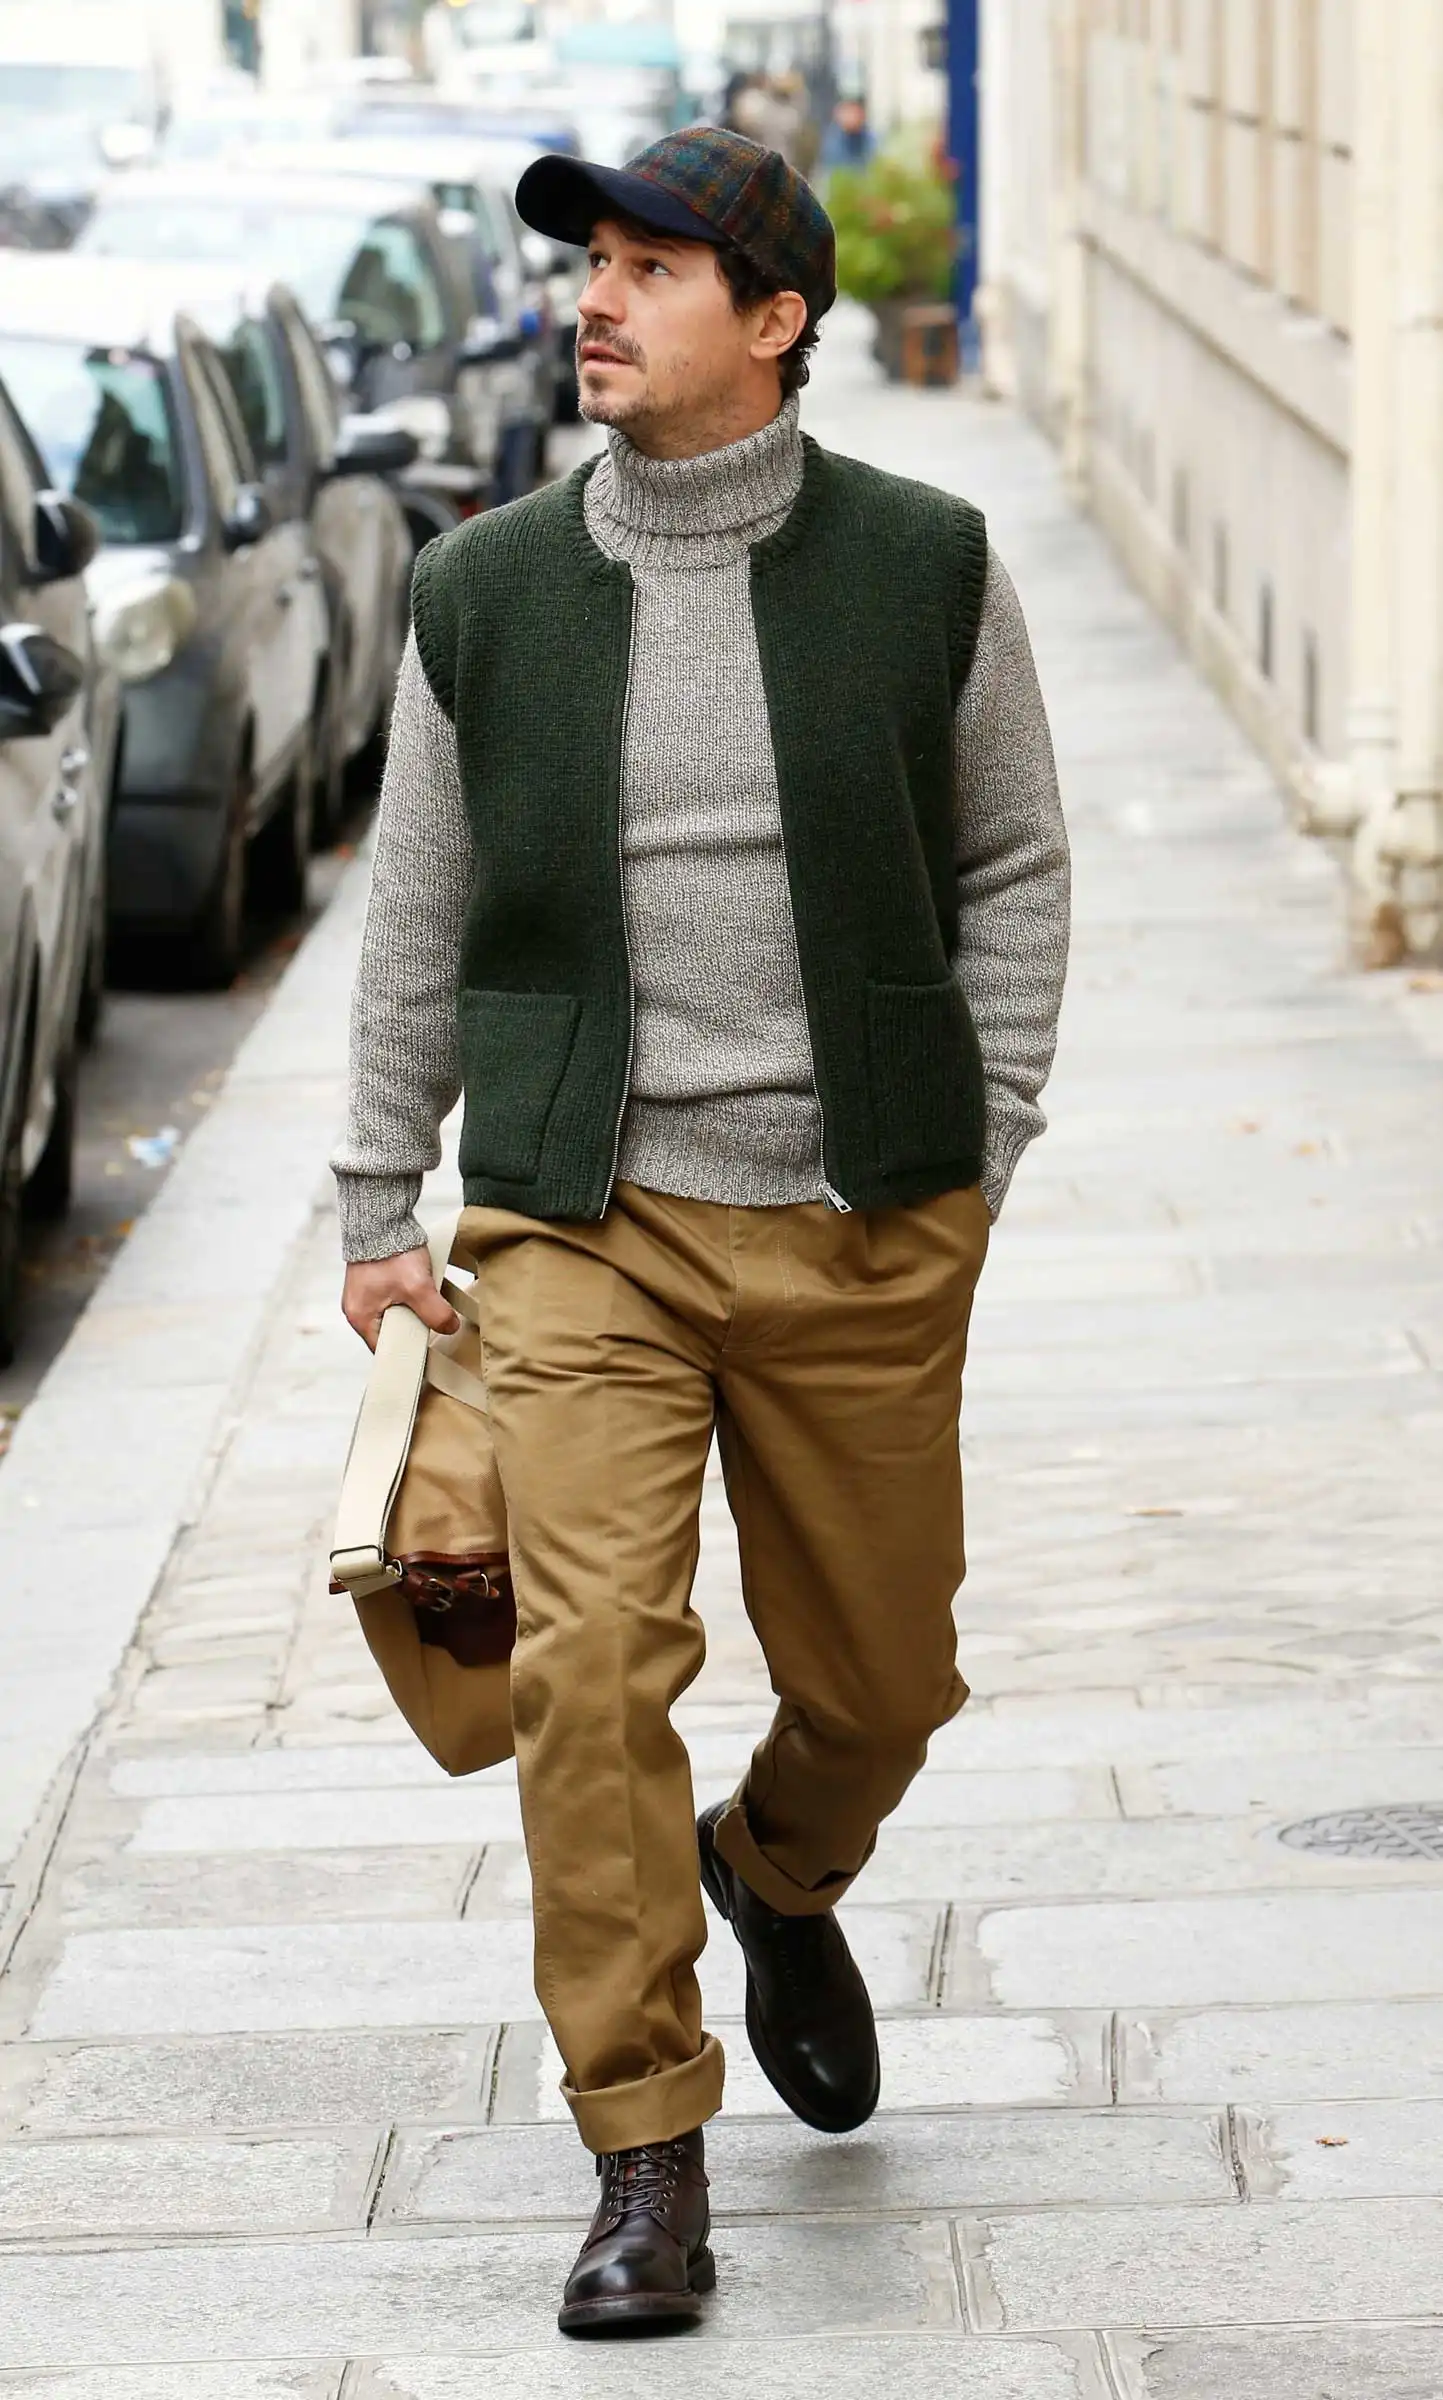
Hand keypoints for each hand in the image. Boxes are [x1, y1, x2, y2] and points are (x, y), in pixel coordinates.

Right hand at [342, 1247, 461, 1351]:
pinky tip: (423, 1292)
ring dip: (412, 1312)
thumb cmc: (391, 1252)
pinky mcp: (373, 1281)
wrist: (381, 1218)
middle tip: (432, 1326)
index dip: (408, 1352)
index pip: (386, 1349)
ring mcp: (364, 1294)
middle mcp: (357, 1308)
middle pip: (390, 1333)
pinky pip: (393, 1299)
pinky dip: (408, 1298)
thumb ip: (435, 1313)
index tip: (428, 1350)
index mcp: (360, 1318)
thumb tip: (449, 1327)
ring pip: (394, 1314)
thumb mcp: (418, 1288)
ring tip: (429, 1306)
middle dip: (412, 1329)